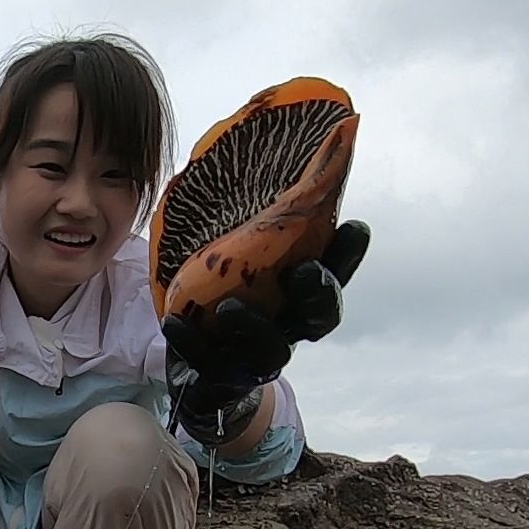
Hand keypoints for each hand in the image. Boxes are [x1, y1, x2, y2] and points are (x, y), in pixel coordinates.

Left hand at [161, 221, 368, 444]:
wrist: (203, 370)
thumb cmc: (221, 295)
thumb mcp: (235, 258)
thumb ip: (244, 223)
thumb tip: (230, 151)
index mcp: (297, 296)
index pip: (334, 275)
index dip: (347, 255)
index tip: (354, 225)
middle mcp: (287, 327)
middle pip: (318, 316)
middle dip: (317, 294)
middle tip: (304, 272)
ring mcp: (257, 358)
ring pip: (271, 350)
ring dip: (255, 328)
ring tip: (230, 308)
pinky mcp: (221, 376)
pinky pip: (209, 362)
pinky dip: (192, 342)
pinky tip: (175, 321)